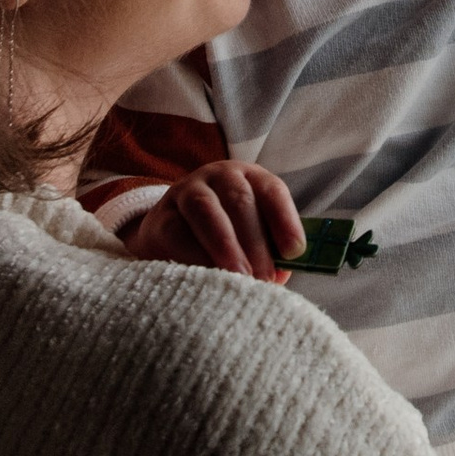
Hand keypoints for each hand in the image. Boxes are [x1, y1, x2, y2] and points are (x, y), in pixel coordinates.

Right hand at [125, 165, 305, 282]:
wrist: (170, 234)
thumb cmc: (227, 236)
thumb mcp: (252, 236)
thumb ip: (269, 252)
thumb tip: (279, 276)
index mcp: (251, 178)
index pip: (272, 191)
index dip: (285, 220)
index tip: (294, 252)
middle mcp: (220, 177)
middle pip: (240, 201)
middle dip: (256, 242)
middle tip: (265, 278)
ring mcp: (186, 192)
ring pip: (206, 210)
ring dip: (225, 245)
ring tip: (240, 276)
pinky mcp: (160, 218)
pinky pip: (177, 233)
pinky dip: (194, 256)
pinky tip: (207, 277)